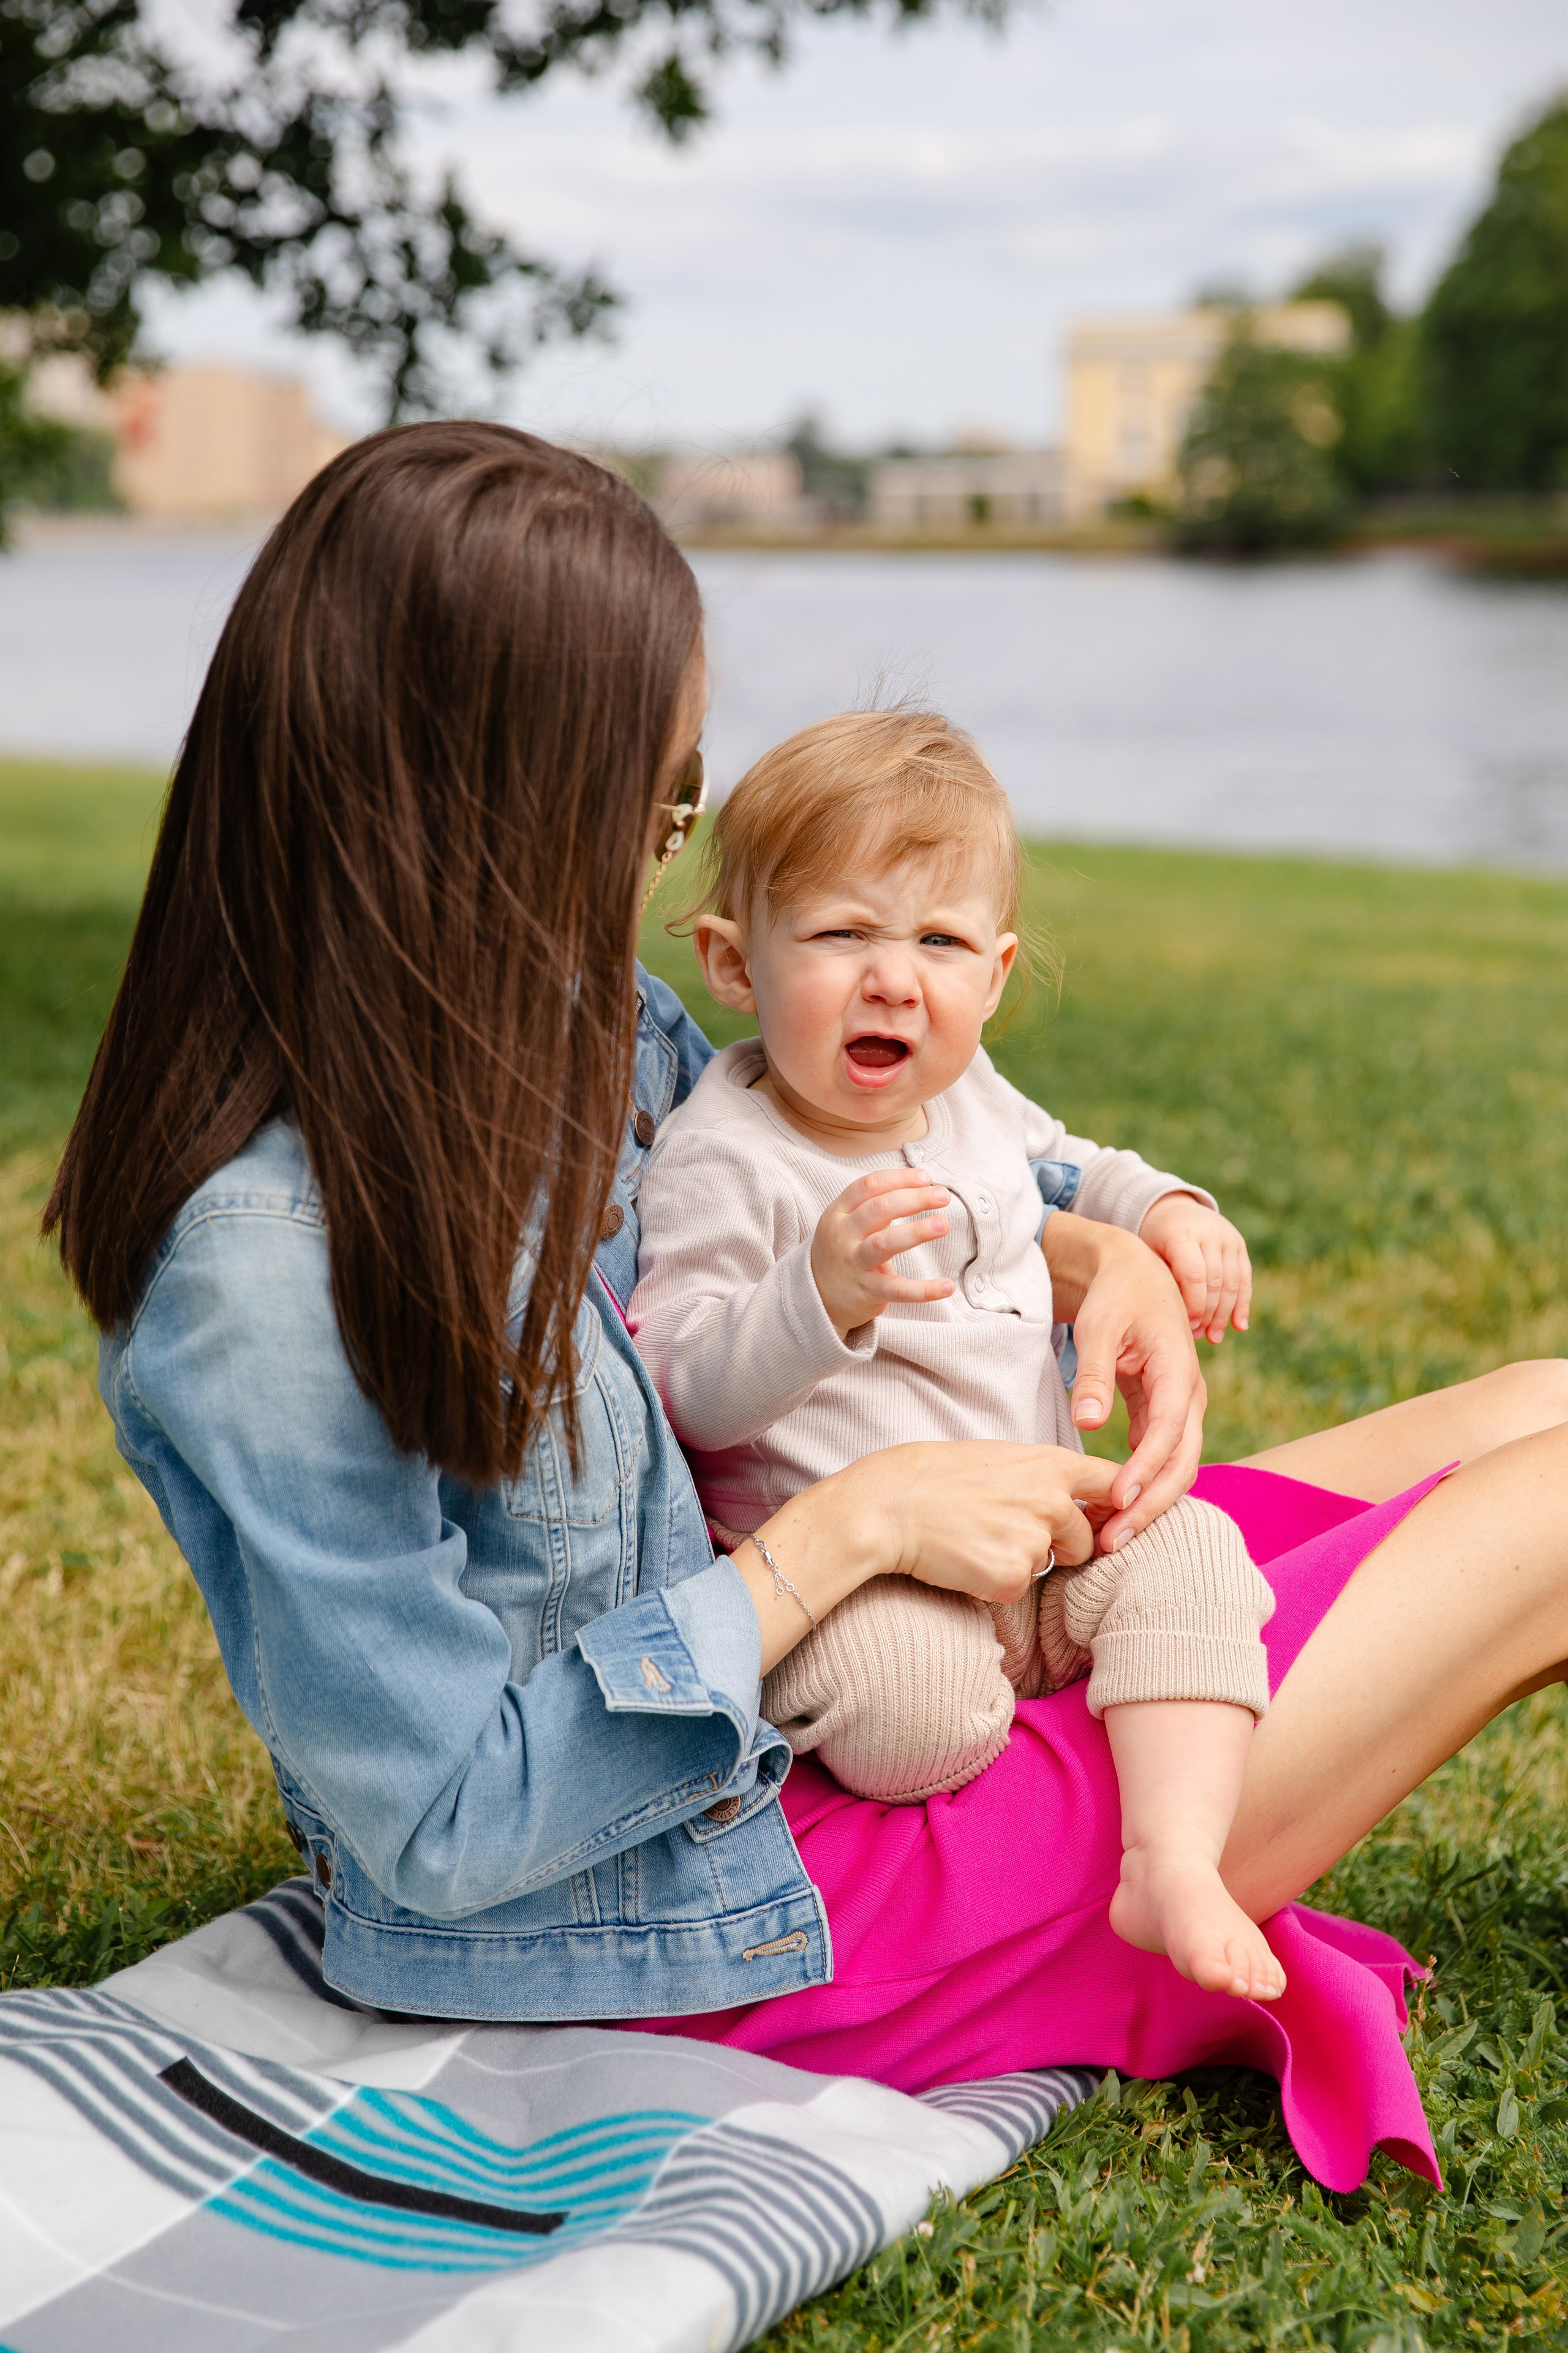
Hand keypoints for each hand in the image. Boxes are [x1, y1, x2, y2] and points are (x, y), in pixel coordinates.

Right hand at [738, 1441, 1121, 1672]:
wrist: (887, 1506)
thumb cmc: (934, 1475)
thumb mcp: (997, 1457)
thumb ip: (1041, 1475)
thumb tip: (1074, 1494)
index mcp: (1050, 1464)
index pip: (1113, 1482)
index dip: (1121, 1502)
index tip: (1118, 1514)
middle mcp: (1051, 1502)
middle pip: (1087, 1539)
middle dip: (1061, 1545)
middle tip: (1007, 1530)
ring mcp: (1034, 1541)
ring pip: (1046, 1565)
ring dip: (1021, 1560)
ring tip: (976, 1537)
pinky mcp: (1012, 1577)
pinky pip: (1018, 1588)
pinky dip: (996, 1582)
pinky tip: (965, 1559)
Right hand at [810, 1167, 953, 1337]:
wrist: (818, 1296)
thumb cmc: (843, 1251)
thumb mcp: (846, 1222)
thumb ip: (876, 1204)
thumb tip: (922, 1184)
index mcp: (838, 1213)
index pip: (869, 1186)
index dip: (899, 1178)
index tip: (926, 1177)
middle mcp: (844, 1236)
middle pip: (879, 1209)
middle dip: (914, 1198)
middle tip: (943, 1196)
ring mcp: (855, 1264)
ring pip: (885, 1243)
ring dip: (917, 1231)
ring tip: (943, 1224)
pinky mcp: (868, 1291)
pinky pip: (898, 1290)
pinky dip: (924, 1290)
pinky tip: (947, 1286)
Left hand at [1042, 1212, 1205, 1555]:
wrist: (1135, 1274)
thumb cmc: (1117, 1295)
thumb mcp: (1099, 1325)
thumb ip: (1093, 1374)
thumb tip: (1087, 1423)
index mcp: (1180, 1371)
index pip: (1168, 1432)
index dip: (1145, 1471)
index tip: (1117, 1502)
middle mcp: (1190, 1396)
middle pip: (1181, 1463)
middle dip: (1150, 1505)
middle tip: (1111, 1542)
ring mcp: (1182, 1409)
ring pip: (1174, 1468)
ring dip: (1147, 1505)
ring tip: (1109, 1539)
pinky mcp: (1165, 1416)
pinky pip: (1160, 1460)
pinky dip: (1140, 1488)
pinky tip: (1110, 1512)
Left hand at [1139, 1195, 1252, 1344]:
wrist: (1171, 1208)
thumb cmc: (1154, 1240)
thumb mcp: (1150, 1254)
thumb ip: (1165, 1281)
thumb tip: (1183, 1324)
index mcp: (1181, 1233)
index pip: (1194, 1275)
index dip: (1194, 1304)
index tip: (1189, 1327)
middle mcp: (1208, 1232)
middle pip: (1215, 1281)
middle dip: (1208, 1313)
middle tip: (1200, 1335)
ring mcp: (1227, 1237)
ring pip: (1232, 1282)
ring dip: (1224, 1314)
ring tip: (1214, 1337)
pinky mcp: (1239, 1244)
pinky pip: (1245, 1278)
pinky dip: (1243, 1304)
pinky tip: (1239, 1326)